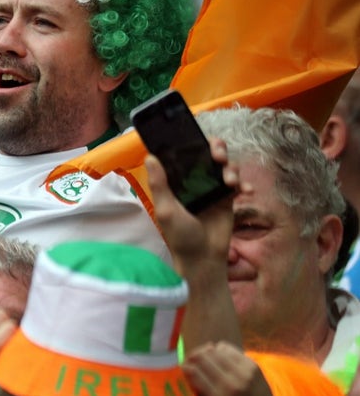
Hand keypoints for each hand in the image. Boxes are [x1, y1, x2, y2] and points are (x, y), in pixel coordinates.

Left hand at [145, 138, 244, 267]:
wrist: (204, 258)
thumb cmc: (180, 236)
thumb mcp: (166, 209)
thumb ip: (159, 184)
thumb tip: (150, 157)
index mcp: (176, 181)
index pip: (183, 155)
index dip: (190, 143)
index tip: (196, 137)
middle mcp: (194, 181)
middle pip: (207, 154)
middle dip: (216, 149)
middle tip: (218, 155)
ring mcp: (212, 189)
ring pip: (225, 166)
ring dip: (231, 168)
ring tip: (229, 182)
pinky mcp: (227, 199)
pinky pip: (238, 184)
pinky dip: (244, 184)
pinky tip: (246, 190)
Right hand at [183, 342, 285, 395]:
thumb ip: (198, 393)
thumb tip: (185, 369)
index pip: (193, 372)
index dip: (184, 366)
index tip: (183, 367)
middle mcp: (230, 384)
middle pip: (202, 357)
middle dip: (192, 356)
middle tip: (191, 360)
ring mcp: (243, 373)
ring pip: (214, 350)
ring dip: (206, 352)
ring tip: (205, 357)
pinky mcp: (252, 365)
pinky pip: (228, 348)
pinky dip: (220, 350)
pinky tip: (220, 357)